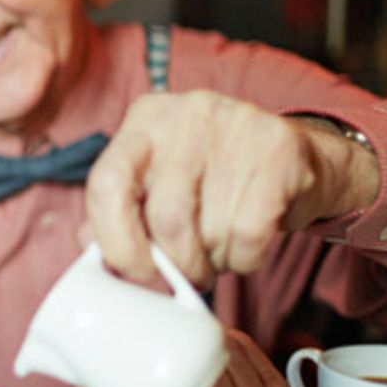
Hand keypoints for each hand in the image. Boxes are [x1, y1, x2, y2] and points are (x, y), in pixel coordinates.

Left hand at [86, 90, 379, 283]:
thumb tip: (89, 249)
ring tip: (219, 247)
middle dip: (178, 262)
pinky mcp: (279, 149)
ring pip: (211, 229)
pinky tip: (246, 244)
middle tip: (189, 272)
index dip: (115, 241)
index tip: (136, 272)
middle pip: (165, 215)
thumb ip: (119, 211)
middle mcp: (185, 114)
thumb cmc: (212, 177)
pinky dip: (245, 257)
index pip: (107, 183)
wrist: (298, 157)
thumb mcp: (158, 182)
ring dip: (214, 260)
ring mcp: (235, 125)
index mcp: (143, 121)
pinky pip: (250, 232)